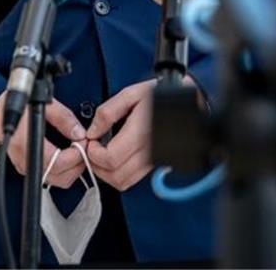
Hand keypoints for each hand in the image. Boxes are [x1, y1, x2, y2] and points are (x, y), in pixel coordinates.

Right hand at [0, 90, 86, 188]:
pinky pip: (50, 177)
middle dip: (78, 163)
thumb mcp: (43, 105)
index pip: (57, 162)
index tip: (83, 143)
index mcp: (26, 144)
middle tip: (83, 146)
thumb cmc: (15, 106)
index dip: (76, 155)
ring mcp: (26, 167)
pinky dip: (64, 170)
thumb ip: (63, 118)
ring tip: (76, 149)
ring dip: (72, 168)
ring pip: (58, 180)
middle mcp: (25, 161)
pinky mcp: (27, 169)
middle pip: (61, 177)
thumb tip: (79, 133)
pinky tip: (67, 154)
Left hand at [84, 77, 203, 190]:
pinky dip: (119, 173)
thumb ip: (107, 112)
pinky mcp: (155, 163)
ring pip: (124, 182)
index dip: (93, 153)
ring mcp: (153, 160)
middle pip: (115, 176)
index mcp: (140, 134)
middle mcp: (148, 152)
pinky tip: (115, 157)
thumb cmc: (159, 95)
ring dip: (107, 173)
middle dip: (97, 166)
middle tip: (93, 149)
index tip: (90, 141)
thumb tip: (92, 131)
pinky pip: (133, 178)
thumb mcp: (130, 94)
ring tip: (102, 154)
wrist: (184, 101)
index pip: (110, 159)